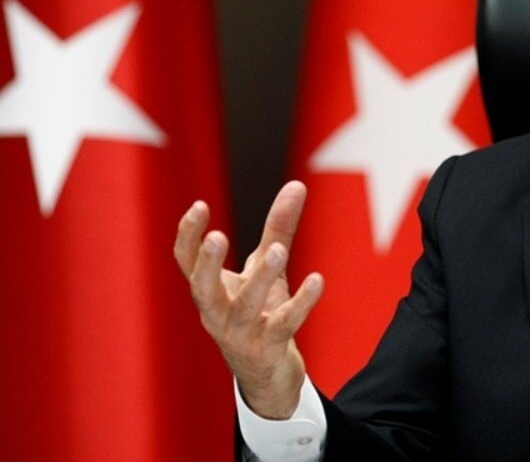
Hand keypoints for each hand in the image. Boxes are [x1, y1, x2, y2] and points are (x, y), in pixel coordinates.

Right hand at [174, 181, 323, 418]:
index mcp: (208, 291)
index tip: (199, 205)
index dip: (188, 236)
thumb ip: (278, 227)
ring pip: (245, 307)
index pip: (186, 262)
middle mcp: (216, 313)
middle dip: (208, 264)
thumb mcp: (266, 266)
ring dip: (261, 278)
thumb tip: (298, 184)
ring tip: (279, 250)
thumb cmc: (260, 311)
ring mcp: (240, 334)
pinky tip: (318, 280)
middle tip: (217, 237)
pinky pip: (285, 324)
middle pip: (203, 289)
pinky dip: (302, 303)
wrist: (267, 372)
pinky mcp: (268, 348)